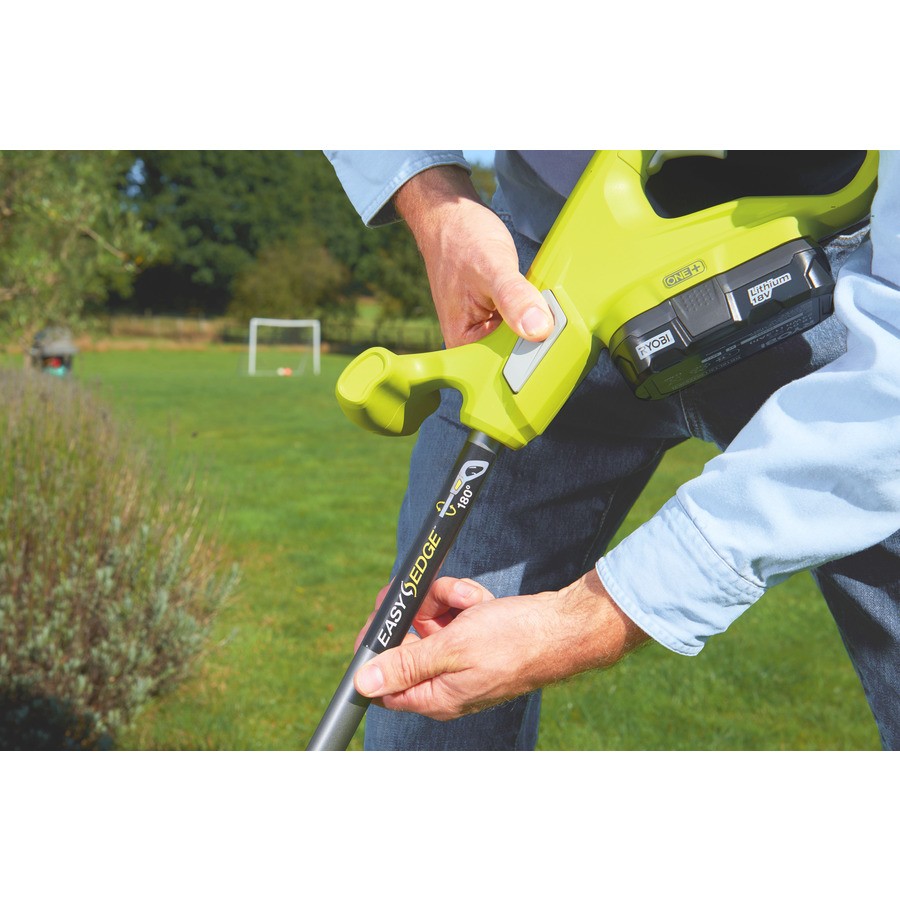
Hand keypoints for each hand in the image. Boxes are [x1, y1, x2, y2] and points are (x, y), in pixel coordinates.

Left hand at [353, 570, 649, 720]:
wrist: (563, 626)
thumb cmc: (514, 641)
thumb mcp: (453, 648)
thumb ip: (406, 664)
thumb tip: (363, 682)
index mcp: (435, 696)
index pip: (384, 681)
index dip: (378, 646)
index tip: (384, 615)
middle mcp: (445, 682)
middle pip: (407, 644)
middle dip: (416, 612)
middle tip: (424, 592)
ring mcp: (462, 660)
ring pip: (431, 622)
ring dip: (445, 601)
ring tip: (467, 599)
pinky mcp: (476, 640)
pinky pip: (454, 615)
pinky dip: (464, 601)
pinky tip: (480, 599)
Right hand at [394, 166, 553, 348]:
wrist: (453, 217)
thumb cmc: (461, 240)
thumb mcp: (491, 267)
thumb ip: (514, 297)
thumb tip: (538, 329)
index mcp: (462, 343)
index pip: (503, 367)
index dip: (531, 358)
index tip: (554, 345)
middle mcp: (473, 343)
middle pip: (517, 357)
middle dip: (539, 341)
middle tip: (560, 325)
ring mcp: (488, 329)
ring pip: (524, 340)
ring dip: (541, 328)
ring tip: (553, 313)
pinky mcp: (500, 316)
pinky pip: (525, 323)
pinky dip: (537, 314)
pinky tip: (546, 305)